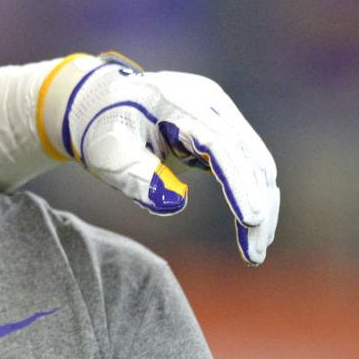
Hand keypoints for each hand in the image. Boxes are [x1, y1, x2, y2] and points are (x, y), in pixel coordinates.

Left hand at [51, 55, 279, 264]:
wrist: (97, 105)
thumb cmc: (101, 129)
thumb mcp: (108, 153)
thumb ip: (137, 175)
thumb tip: (177, 202)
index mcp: (182, 103)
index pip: (223, 146)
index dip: (240, 184)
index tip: (251, 221)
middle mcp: (210, 104)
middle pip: (250, 157)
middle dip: (258, 207)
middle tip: (254, 255)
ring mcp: (219, 115)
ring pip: (256, 164)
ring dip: (261, 207)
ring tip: (254, 253)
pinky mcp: (221, 131)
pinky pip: (246, 165)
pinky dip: (250, 196)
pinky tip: (250, 229)